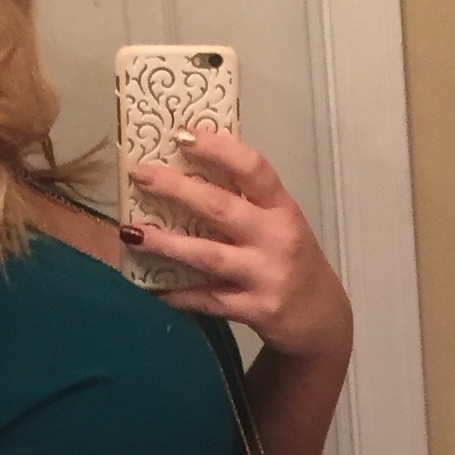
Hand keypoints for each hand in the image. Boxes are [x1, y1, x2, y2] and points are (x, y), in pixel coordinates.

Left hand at [126, 129, 353, 360]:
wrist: (322, 319)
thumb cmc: (295, 262)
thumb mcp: (282, 225)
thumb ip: (248, 202)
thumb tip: (190, 172)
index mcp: (283, 210)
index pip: (254, 169)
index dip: (219, 149)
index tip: (183, 135)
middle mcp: (277, 239)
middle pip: (221, 208)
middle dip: (177, 189)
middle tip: (141, 175)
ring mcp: (266, 276)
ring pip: (208, 255)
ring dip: (166, 243)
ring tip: (132, 232)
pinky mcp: (255, 310)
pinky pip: (207, 300)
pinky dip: (178, 294)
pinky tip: (152, 287)